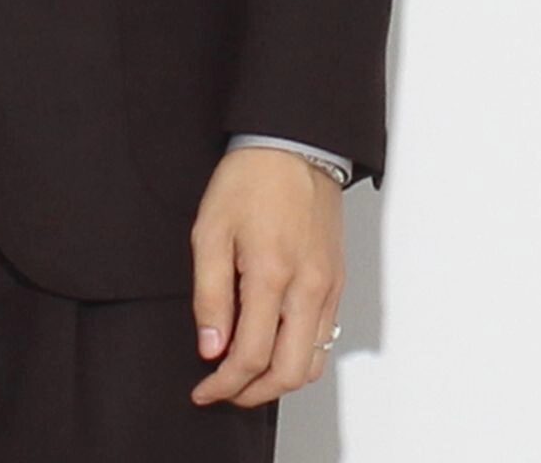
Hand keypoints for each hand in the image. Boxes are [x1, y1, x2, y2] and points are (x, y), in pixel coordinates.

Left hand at [189, 145, 344, 406]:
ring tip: (245, 375)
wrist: (293, 147)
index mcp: (271, 274)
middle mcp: (307, 289)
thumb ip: (209, 294)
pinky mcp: (337, 283)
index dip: (224, 384)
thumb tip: (211, 346)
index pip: (251, 356)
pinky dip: (298, 356)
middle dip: (253, 393)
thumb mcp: (210, 230)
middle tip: (223, 390)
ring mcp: (327, 288)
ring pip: (312, 362)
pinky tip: (273, 348)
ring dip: (278, 380)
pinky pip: (324, 338)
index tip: (203, 389)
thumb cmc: (250, 180)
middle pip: (288, 372)